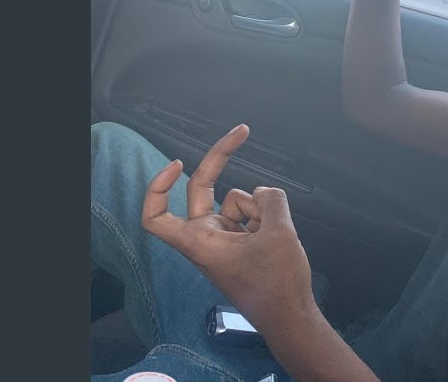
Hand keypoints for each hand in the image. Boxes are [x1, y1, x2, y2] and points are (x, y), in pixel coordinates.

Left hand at [141, 124, 315, 332]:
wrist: (291, 316)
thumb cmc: (277, 285)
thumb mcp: (280, 233)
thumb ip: (270, 200)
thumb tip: (263, 192)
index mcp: (200, 242)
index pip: (156, 216)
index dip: (159, 186)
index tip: (178, 164)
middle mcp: (206, 239)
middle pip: (202, 190)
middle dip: (220, 160)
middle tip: (241, 131)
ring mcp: (224, 241)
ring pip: (237, 201)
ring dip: (258, 207)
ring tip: (275, 234)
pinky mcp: (241, 244)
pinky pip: (250, 214)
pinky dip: (265, 218)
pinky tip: (279, 238)